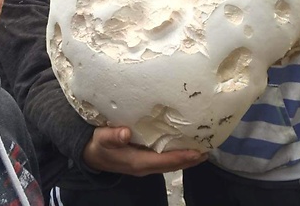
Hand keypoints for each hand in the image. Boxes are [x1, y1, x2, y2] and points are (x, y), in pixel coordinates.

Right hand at [83, 126, 206, 175]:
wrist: (91, 154)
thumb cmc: (97, 144)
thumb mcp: (101, 139)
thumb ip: (113, 136)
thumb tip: (126, 133)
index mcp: (137, 162)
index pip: (164, 161)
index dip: (181, 157)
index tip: (197, 152)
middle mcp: (145, 166)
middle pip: (172, 165)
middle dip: (190, 159)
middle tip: (208, 150)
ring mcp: (145, 164)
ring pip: (170, 163)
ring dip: (186, 158)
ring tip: (202, 149)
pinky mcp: (145, 159)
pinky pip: (165, 159)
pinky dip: (177, 155)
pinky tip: (185, 146)